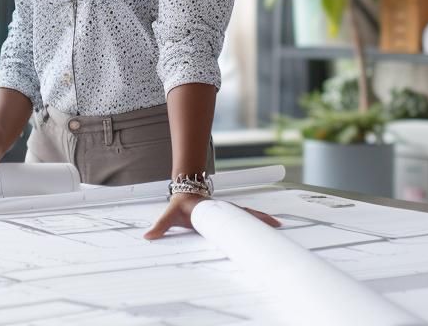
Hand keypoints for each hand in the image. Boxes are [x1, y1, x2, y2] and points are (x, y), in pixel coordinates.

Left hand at [143, 194, 281, 239]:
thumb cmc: (180, 204)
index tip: (255, 224)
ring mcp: (228, 211)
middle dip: (261, 220)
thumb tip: (148, 235)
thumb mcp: (170, 214)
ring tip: (278, 227)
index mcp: (214, 211)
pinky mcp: (229, 214)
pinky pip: (246, 217)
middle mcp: (224, 209)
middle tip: (278, 226)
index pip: (232, 215)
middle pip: (246, 215)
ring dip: (262, 220)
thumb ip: (160, 225)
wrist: (184, 192)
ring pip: (249, 215)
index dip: (243, 219)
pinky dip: (257, 220)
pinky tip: (267, 226)